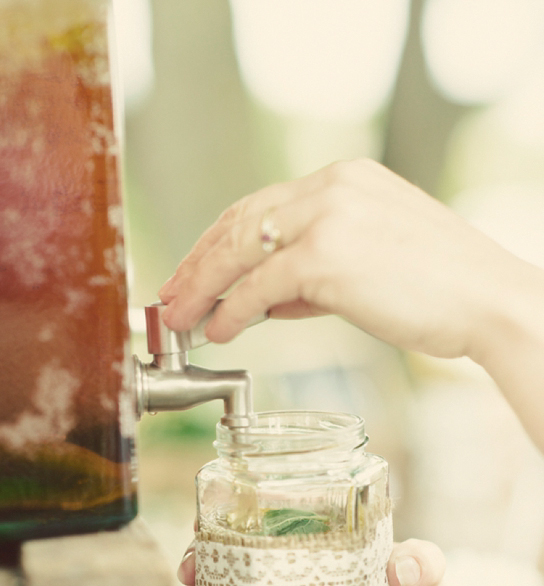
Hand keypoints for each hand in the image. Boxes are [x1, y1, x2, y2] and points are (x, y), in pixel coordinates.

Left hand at [159, 158, 519, 360]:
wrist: (488, 301)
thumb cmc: (441, 290)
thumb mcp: (371, 265)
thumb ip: (313, 277)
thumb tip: (264, 302)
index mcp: (344, 180)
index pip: (261, 206)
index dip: (219, 241)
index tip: (195, 269)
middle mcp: (331, 187)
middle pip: (240, 221)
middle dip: (198, 262)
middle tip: (171, 296)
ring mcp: (328, 217)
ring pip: (239, 248)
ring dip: (202, 287)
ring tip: (179, 318)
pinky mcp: (326, 255)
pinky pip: (258, 285)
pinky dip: (230, 310)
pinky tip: (218, 330)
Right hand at [176, 537, 446, 585]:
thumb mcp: (429, 580)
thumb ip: (423, 567)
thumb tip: (404, 567)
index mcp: (316, 540)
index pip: (263, 518)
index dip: (229, 514)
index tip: (207, 516)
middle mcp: (291, 574)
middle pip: (233, 560)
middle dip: (202, 560)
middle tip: (189, 569)